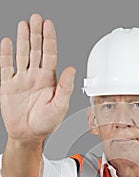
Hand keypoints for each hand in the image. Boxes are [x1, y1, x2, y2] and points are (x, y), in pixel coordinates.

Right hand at [0, 14, 75, 141]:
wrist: (28, 135)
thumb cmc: (46, 124)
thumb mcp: (59, 106)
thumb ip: (65, 88)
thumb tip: (71, 69)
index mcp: (49, 80)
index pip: (50, 55)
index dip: (49, 39)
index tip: (48, 25)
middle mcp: (35, 76)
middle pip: (36, 50)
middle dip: (36, 34)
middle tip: (36, 18)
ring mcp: (21, 79)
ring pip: (22, 55)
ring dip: (23, 39)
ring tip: (24, 24)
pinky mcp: (8, 85)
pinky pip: (6, 67)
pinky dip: (6, 55)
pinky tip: (8, 43)